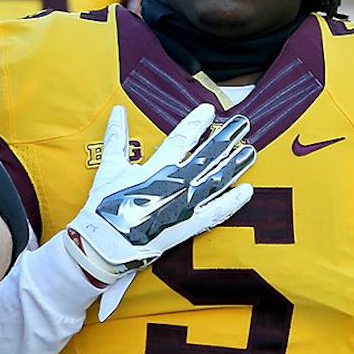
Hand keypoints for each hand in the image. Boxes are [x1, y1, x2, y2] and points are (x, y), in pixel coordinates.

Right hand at [63, 104, 256, 287]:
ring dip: (234, 165)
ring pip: (215, 180)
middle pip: (206, 156)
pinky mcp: (186, 226)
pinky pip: (214, 213)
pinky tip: (247, 190)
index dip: (196, 122)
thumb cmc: (104, 207)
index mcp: (155, 168)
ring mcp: (183, 205)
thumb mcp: (109, 168)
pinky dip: (231, 202)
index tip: (210, 110)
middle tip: (243, 124)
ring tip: (250, 152)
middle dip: (225, 138)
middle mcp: (174, 183)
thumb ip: (116, 138)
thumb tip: (119, 111)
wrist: (103, 243)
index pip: (181, 138)